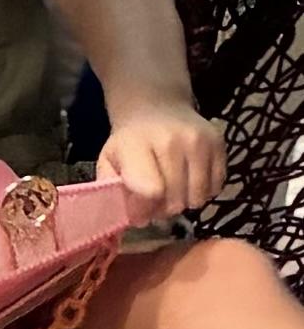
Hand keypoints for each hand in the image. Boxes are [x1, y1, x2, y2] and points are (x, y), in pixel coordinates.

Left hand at [99, 106, 224, 218]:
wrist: (157, 108)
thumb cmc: (131, 142)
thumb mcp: (110, 161)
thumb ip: (114, 190)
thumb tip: (137, 220)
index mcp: (137, 145)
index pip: (152, 190)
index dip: (147, 208)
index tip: (141, 210)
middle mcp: (171, 140)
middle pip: (176, 200)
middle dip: (164, 209)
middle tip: (156, 200)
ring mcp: (199, 141)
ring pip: (198, 198)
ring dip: (185, 201)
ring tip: (173, 190)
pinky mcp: (219, 144)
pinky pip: (216, 187)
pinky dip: (203, 191)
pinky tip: (189, 179)